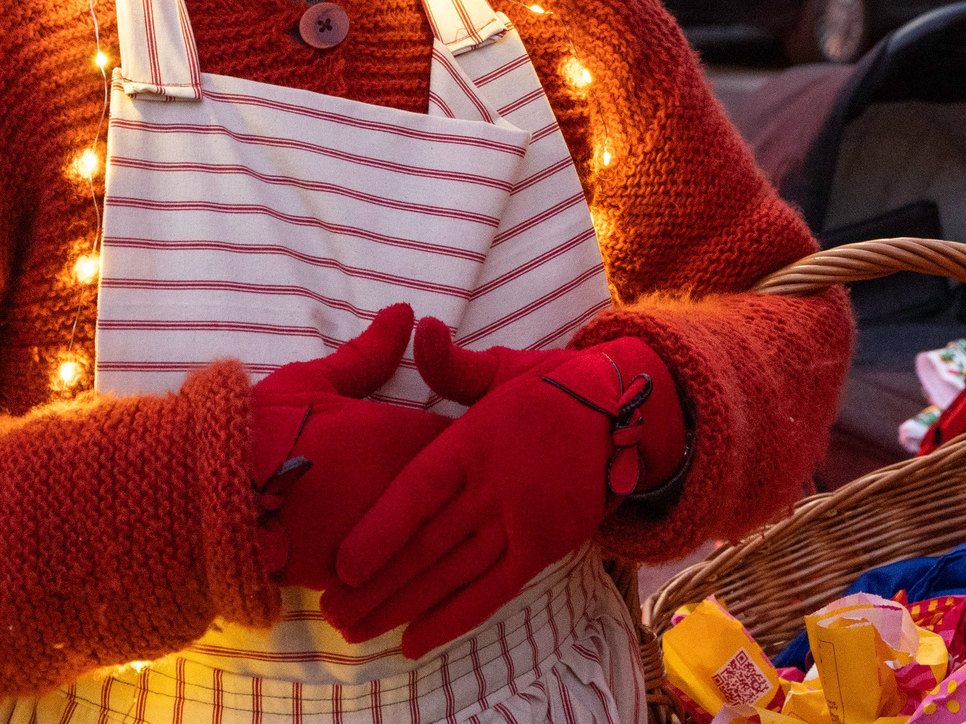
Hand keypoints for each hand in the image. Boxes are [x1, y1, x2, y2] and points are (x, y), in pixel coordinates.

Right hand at [247, 305, 451, 592]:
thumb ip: (369, 354)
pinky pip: (392, 567)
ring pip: (428, 533)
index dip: (469, 437)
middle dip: (459, 484)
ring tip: (436, 519)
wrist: (203, 500)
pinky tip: (396, 552)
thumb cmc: (257, 430)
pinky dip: (397, 558)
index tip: (472, 434)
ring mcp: (380, 537)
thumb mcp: (312, 381)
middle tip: (463, 477)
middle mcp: (400, 490)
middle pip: (455, 490)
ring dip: (431, 525)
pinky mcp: (352, 577)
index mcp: (397, 437)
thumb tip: (407, 311)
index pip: (462, 438)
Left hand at [323, 321, 686, 658]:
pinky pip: (494, 590)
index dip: (381, 530)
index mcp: (478, 439)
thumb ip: (455, 366)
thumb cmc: (556, 388)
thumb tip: (416, 327)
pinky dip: (455, 617)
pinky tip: (417, 638)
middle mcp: (498, 486)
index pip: (420, 490)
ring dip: (406, 605)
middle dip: (378, 583)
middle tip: (334, 614)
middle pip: (428, 544)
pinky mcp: (546, 546)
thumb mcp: (504, 367)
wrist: (631, 412)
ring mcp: (524, 521)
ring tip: (361, 630)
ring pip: (455, 573)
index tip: (343, 564)